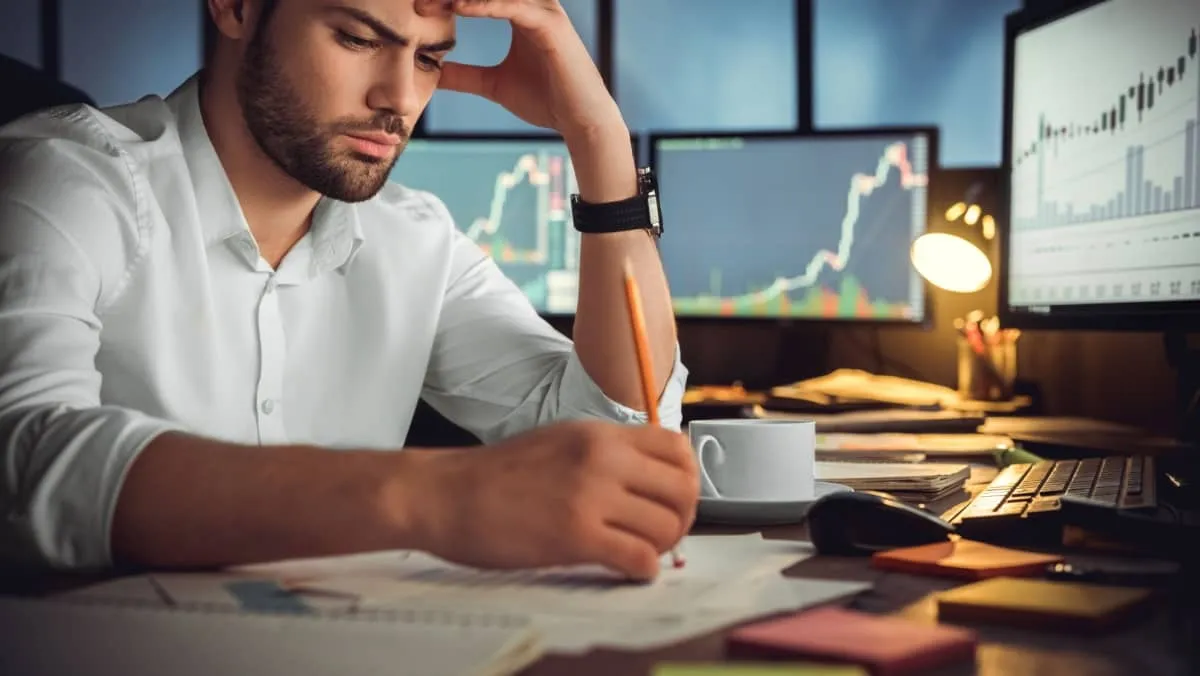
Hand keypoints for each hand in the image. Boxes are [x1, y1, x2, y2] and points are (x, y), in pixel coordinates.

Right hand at [413, 420, 698, 579]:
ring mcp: (590, 497)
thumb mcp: (560, 441)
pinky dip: (643, 570)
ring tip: (641, 553)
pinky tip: (627, 570)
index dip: (686, 476)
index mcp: (599, 434)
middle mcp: (602, 459)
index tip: (671, 497)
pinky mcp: (576, 536)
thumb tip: (648, 477)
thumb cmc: (496, 475)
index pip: (677, 446)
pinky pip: (639, 557)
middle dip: (682, 517)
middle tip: (662, 533)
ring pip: (667, 526)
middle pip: (682, 488)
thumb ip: (605, 453)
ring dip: (663, 547)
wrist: (445, 494)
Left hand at [420, 0, 624, 137]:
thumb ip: (466, 76)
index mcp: (520, 12)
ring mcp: (543, 12)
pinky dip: (484, 5)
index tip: (418, 9)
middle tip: (419, 3)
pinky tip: (458, 8)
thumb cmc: (546, 101)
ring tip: (432, 2)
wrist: (580, 121)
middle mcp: (533, 6)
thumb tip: (435, 76)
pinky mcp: (550, 24)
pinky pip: (512, 6)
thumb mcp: (494, 86)